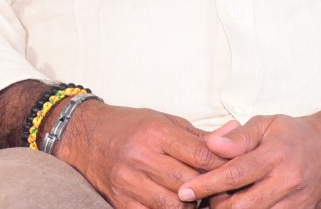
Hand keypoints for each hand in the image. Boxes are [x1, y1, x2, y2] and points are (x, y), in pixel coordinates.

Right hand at [54, 100, 224, 208]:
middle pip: (189, 183)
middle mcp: (140, 157)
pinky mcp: (120, 201)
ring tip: (195, 197)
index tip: (233, 167)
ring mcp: (128, 182)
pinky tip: (174, 204)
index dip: (221, 164)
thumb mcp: (164, 121)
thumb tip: (235, 132)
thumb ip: (199, 135)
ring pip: (173, 205)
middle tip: (218, 187)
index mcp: (154, 133)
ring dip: (190, 205)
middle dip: (208, 187)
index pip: (199, 154)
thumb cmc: (129, 125)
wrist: (85, 135)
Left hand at [178, 104, 320, 208]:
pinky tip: (238, 206)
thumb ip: (238, 137)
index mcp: (276, 155)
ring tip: (218, 202)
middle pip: (242, 205)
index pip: (235, 174)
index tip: (185, 190)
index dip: (207, 184)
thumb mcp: (265, 124)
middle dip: (215, 204)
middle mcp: (288, 182)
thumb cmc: (292, 134)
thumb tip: (211, 146)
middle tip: (198, 197)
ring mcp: (297, 202)